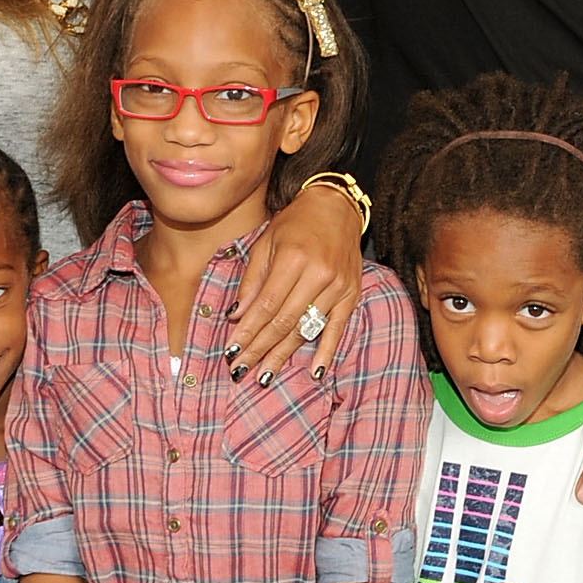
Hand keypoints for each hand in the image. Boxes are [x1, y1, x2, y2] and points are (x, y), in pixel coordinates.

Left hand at [229, 179, 365, 385]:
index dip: (247, 332)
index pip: (266, 305)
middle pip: (284, 322)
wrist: (336, 206)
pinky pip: (337, 328)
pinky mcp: (352, 294)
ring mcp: (338, 286)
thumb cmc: (295, 223)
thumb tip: (237, 316)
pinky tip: (315, 372)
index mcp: (294, 258)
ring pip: (307, 328)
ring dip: (284, 355)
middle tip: (240, 370)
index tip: (231, 351)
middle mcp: (319, 274)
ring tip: (265, 376)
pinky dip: (327, 351)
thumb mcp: (265, 242)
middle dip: (259, 349)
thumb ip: (252, 280)